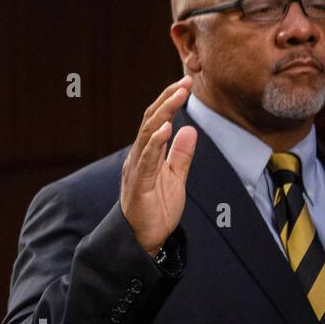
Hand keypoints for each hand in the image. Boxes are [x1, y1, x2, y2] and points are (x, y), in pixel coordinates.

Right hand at [119, 76, 197, 256]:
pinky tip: (165, 128)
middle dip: (167, 100)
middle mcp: (137, 157)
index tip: (185, 84)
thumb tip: (188, 129)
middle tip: (184, 82)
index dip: (169, 101)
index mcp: (146, 154)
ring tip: (177, 97)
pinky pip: (146, 160)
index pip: (156, 121)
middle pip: (150, 121)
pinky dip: (155, 142)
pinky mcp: (138, 184)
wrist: (145, 240)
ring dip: (163, 114)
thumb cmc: (157, 210)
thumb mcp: (176, 178)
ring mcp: (136, 169)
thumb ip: (180, 155)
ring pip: (147, 134)